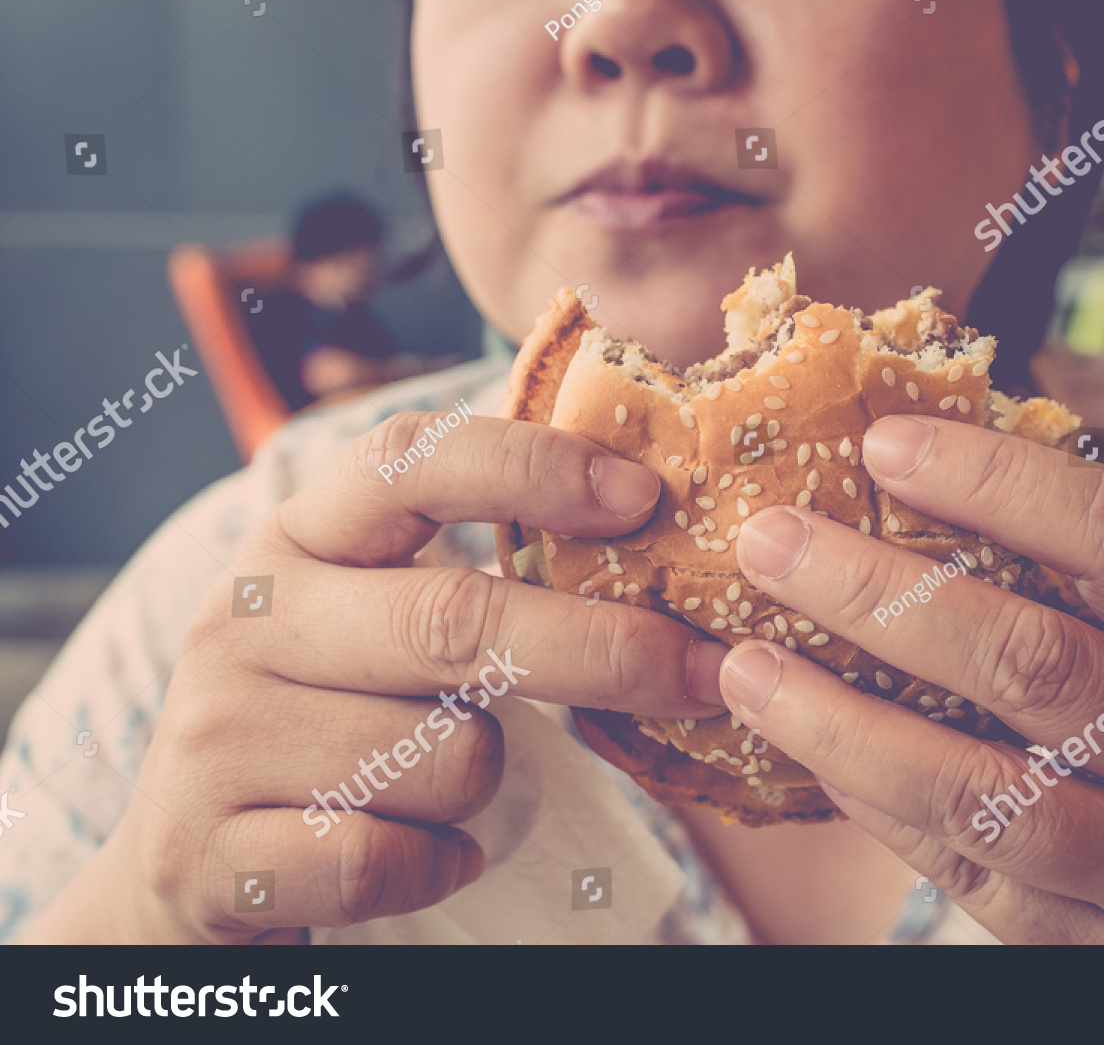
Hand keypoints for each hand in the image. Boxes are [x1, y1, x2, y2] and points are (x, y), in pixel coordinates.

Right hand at [27, 411, 727, 942]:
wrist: (182, 859)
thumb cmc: (324, 716)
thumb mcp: (369, 617)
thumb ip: (469, 579)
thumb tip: (652, 540)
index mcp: (296, 539)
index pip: (407, 463)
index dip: (530, 466)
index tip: (642, 496)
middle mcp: (243, 618)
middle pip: (454, 619)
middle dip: (600, 651)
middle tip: (701, 669)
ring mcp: (218, 735)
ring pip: (444, 755)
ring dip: (490, 779)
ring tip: (448, 779)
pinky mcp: (213, 852)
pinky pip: (389, 856)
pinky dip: (440, 860)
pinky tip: (427, 849)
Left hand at [717, 415, 1103, 943]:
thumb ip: (1083, 587)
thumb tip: (898, 477)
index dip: (1001, 478)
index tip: (883, 442)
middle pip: (1033, 661)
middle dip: (879, 594)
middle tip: (767, 542)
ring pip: (979, 790)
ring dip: (840, 722)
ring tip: (742, 665)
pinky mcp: (1094, 950)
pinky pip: (959, 867)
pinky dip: (869, 799)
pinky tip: (802, 749)